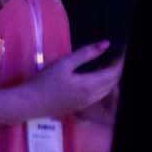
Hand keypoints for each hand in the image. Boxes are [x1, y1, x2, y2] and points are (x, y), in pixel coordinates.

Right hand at [5, 45, 121, 121]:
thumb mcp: (64, 63)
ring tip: (108, 64)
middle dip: (117, 69)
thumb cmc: (45, 81)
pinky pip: (99, 95)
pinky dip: (103, 85)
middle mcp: (92, 96)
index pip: (113, 72)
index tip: (121, 50)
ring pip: (107, 90)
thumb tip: (106, 44)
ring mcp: (86, 103)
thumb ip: (86, 53)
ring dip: (111, 78)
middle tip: (115, 56)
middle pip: (113, 82)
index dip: (119, 61)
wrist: (31, 103)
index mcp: (90, 85)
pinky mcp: (80, 107)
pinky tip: (96, 78)